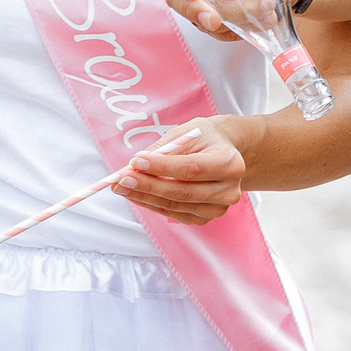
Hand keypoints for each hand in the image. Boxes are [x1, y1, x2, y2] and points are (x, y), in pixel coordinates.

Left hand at [114, 118, 249, 225]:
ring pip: (175, 204)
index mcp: (230, 163)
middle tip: (120, 178)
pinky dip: (152, 204)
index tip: (135, 161)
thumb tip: (134, 166)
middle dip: (147, 185)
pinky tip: (136, 194)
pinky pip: (174, 213)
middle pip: (182, 191)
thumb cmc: (205, 139)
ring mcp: (218, 208)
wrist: (226, 152)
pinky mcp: (205, 218)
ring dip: (144, 196)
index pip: (192, 168)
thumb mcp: (188, 132)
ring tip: (121, 186)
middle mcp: (229, 190)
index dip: (162, 167)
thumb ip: (164, 149)